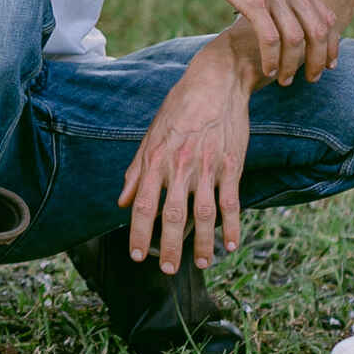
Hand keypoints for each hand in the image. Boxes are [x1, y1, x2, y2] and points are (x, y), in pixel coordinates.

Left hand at [117, 42, 252, 272]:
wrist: (216, 83)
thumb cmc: (179, 109)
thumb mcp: (150, 135)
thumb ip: (136, 171)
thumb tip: (121, 202)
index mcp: (156, 160)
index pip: (144, 205)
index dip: (139, 233)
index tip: (137, 255)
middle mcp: (180, 167)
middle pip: (172, 215)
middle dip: (168, 247)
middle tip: (167, 270)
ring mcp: (208, 168)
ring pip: (204, 214)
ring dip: (202, 243)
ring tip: (201, 263)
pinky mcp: (231, 166)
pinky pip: (232, 203)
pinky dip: (232, 227)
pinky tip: (230, 246)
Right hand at [179, 0, 336, 84]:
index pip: (326, 17)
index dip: (331, 43)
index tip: (328, 62)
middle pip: (318, 32)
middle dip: (318, 60)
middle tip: (312, 79)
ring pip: (297, 39)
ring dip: (293, 65)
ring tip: (284, 80)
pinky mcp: (252, 1)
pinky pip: (271, 38)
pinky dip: (272, 58)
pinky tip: (267, 70)